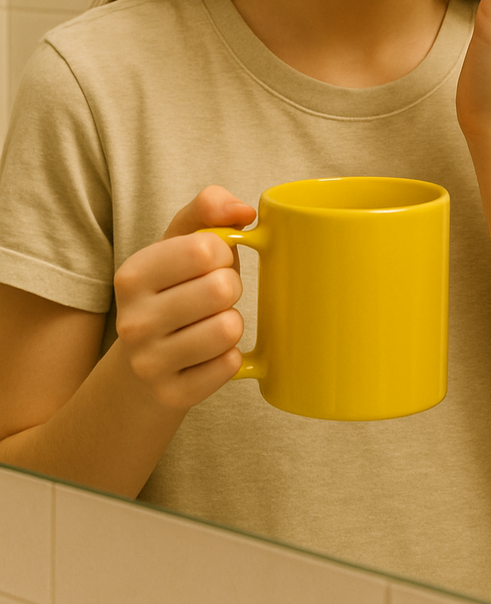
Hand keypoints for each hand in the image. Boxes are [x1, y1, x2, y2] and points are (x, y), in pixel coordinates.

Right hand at [113, 186, 255, 410]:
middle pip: (221, 288)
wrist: (142, 364)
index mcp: (132, 275)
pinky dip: (229, 357)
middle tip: (215, 296)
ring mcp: (149, 363)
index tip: (210, 263)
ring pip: (229, 329)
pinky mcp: (172, 395)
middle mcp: (132, 321)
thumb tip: (244, 210)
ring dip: (232, 322)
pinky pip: (229, 365)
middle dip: (231, 288)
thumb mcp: (181, 242)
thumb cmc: (174, 289)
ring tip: (211, 323)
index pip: (206, 248)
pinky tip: (209, 354)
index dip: (222, 252)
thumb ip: (209, 208)